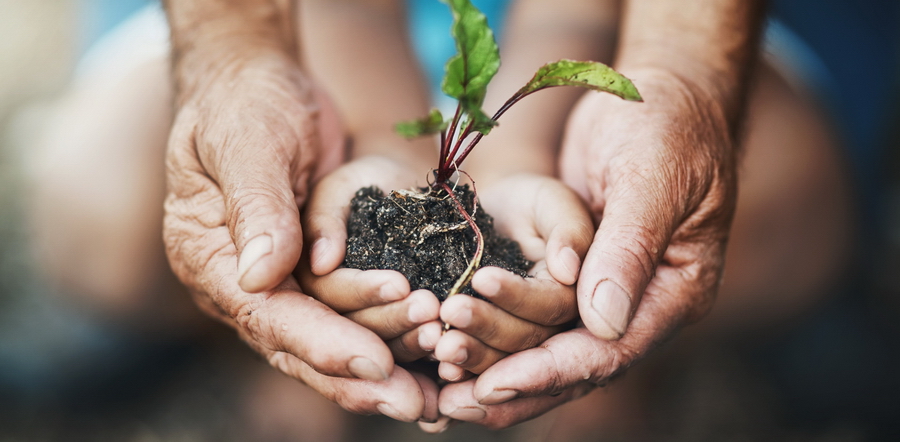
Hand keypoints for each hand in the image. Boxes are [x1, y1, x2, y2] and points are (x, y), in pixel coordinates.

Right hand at [163, 60, 434, 421]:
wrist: (258, 84)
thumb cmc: (246, 103)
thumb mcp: (247, 142)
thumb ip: (257, 206)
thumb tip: (261, 277)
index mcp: (210, 259)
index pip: (268, 315)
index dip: (323, 343)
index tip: (376, 364)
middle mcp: (241, 284)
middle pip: (300, 347)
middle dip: (359, 378)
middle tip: (418, 404)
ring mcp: (278, 283)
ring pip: (331, 341)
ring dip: (384, 365)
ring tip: (437, 390)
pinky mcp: (313, 275)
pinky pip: (351, 317)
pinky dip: (389, 340)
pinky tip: (430, 364)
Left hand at [433, 69, 737, 427]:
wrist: (659, 92)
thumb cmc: (666, 124)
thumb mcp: (652, 178)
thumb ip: (629, 248)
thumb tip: (602, 323)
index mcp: (675, 291)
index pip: (610, 350)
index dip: (551, 371)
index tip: (496, 385)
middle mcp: (642, 303)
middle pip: (576, 366)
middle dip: (515, 385)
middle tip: (452, 404)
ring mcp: (609, 291)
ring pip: (550, 349)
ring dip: (497, 368)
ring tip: (442, 390)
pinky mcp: (576, 275)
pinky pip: (535, 317)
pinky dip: (497, 335)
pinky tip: (453, 351)